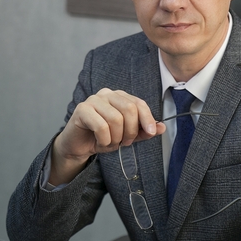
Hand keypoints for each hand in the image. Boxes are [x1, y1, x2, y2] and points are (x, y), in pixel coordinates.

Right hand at [51, 88, 165, 183]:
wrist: (79, 146)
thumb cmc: (102, 137)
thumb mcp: (126, 136)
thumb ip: (143, 131)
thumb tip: (162, 127)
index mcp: (119, 97)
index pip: (139, 103)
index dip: (147, 118)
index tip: (151, 133)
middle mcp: (107, 94)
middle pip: (129, 109)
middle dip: (131, 131)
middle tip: (125, 142)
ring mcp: (93, 100)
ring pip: (115, 119)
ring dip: (116, 138)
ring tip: (111, 143)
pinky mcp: (82, 109)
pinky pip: (101, 126)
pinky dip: (104, 140)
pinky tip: (100, 142)